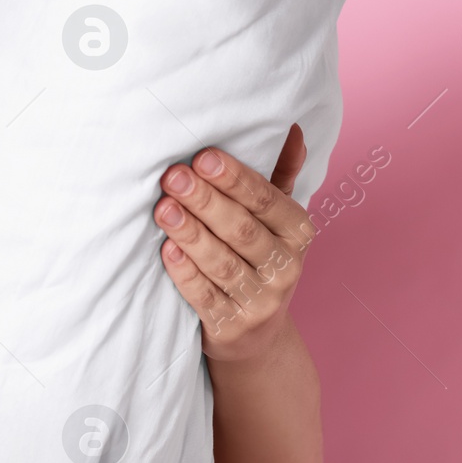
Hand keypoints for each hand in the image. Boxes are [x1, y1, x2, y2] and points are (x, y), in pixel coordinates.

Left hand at [152, 124, 314, 362]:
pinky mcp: (231, 326)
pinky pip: (205, 297)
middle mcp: (286, 267)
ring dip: (191, 234)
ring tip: (163, 209)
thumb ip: (280, 175)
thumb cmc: (259, 260)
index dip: (234, 179)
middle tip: (173, 177)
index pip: (265, 200)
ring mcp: (261, 301)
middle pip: (241, 229)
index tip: (203, 157)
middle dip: (205, 201)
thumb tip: (291, 126)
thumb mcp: (277, 221)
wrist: (256, 335)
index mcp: (298, 233)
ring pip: (221, 263)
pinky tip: (167, 251)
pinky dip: (185, 273)